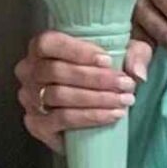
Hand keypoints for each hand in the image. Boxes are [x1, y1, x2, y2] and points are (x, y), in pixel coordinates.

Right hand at [15, 28, 139, 154]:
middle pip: (57, 71)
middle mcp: (28, 71)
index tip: (108, 60)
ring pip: (61, 96)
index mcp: (41, 48)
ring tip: (123, 100)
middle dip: (96, 79)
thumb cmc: (102, 76)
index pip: (49, 43)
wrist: (92, 117)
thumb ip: (134, 54)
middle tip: (125, 84)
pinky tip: (111, 115)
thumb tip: (138, 72)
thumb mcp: (122, 55)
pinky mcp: (36, 124)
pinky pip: (63, 119)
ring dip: (97, 99)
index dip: (77, 51)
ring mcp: (29, 98)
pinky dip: (90, 117)